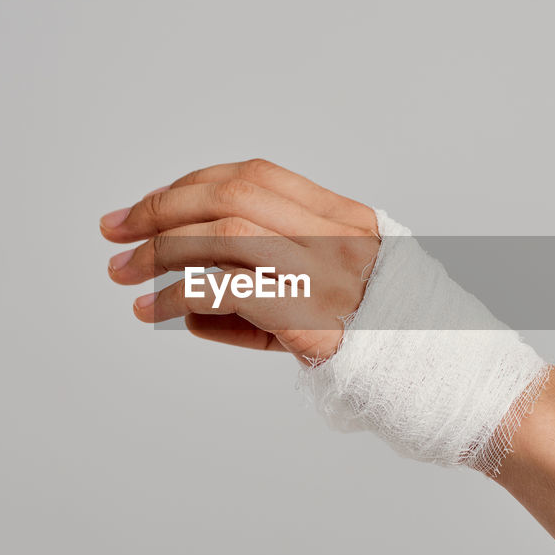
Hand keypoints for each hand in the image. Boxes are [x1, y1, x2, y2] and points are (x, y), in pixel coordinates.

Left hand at [100, 159, 380, 362]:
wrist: (438, 378)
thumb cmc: (380, 340)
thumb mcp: (333, 293)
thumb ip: (271, 284)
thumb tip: (192, 306)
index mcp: (344, 217)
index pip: (254, 176)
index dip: (192, 184)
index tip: (149, 205)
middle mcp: (335, 237)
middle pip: (231, 195)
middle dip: (161, 206)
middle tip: (115, 229)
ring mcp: (325, 276)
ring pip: (223, 234)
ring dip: (161, 249)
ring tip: (123, 272)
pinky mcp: (310, 320)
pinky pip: (228, 291)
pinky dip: (178, 295)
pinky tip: (153, 309)